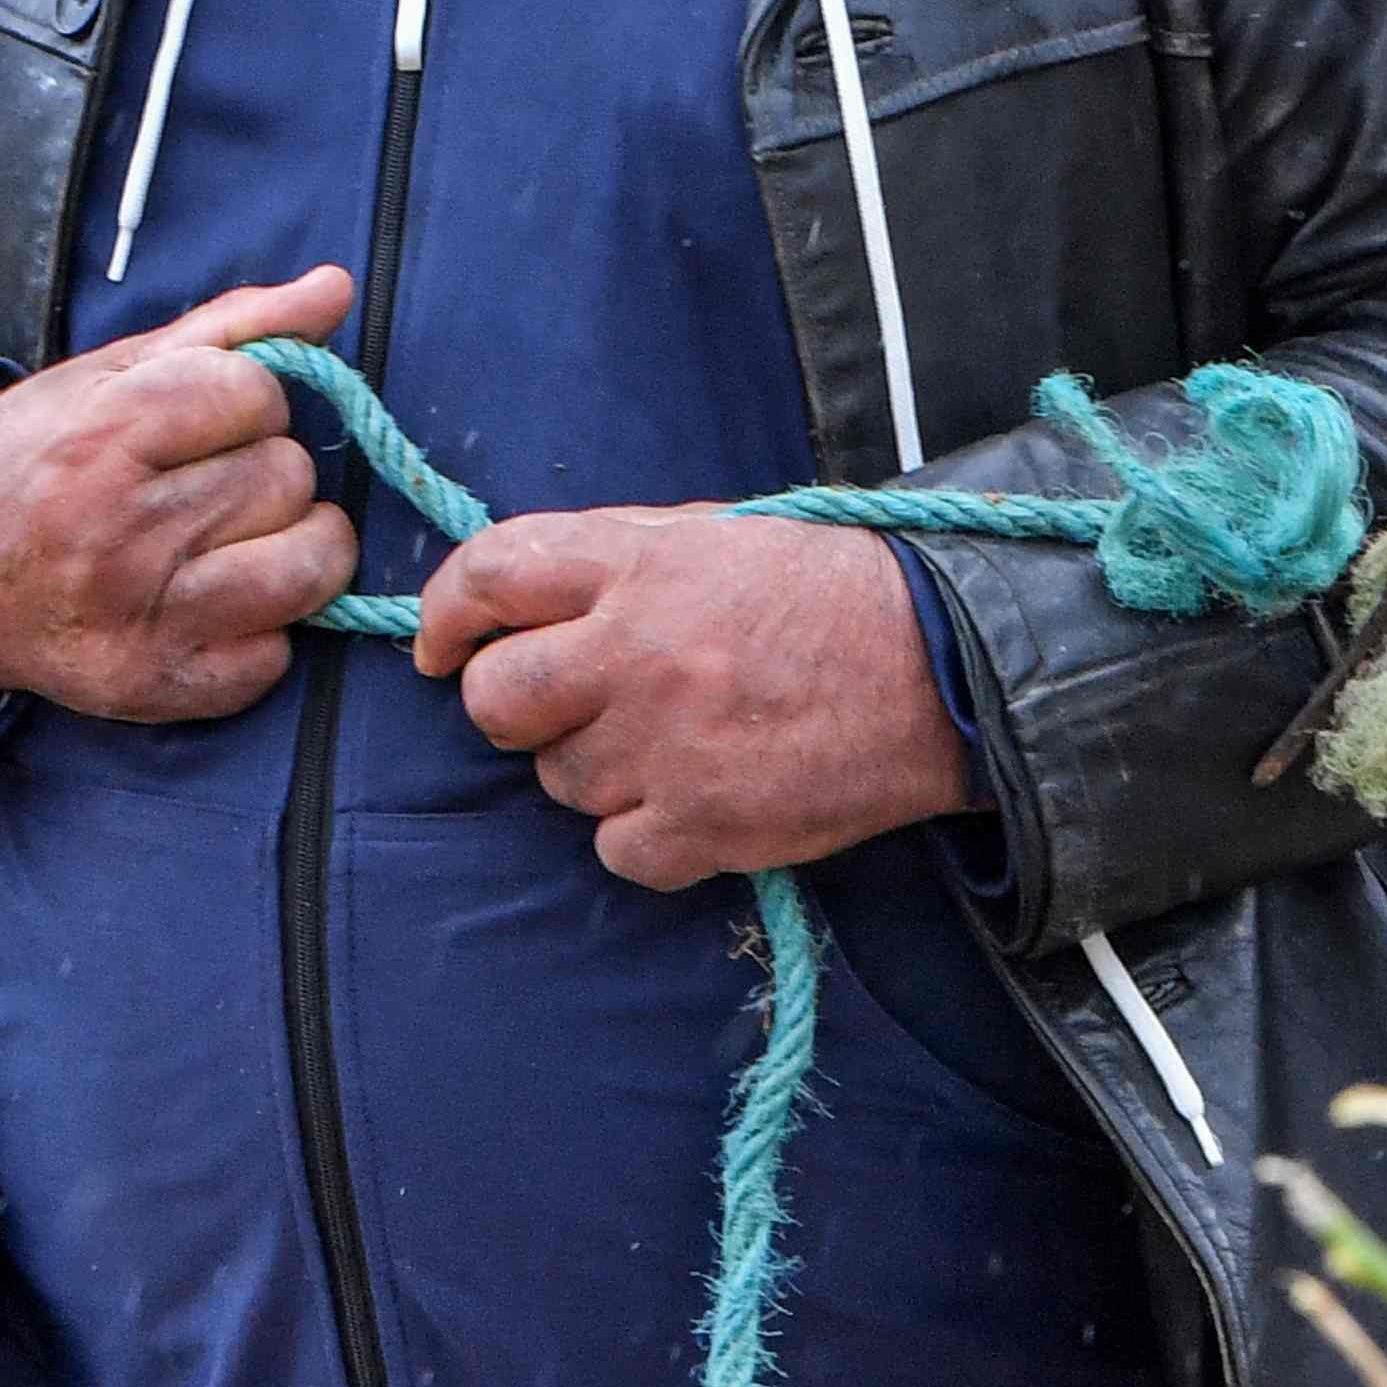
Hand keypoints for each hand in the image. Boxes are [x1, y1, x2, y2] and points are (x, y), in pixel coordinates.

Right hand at [0, 267, 357, 719]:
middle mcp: (118, 532)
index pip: (256, 395)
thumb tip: (336, 286)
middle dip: (260, 468)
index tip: (201, 417)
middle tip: (199, 481)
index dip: (243, 399)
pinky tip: (207, 599)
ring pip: (309, 564)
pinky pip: (278, 653)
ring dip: (290, 542)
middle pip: (287, 477)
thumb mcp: (117, 371)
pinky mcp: (155, 686)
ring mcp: (140, 619)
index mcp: (102, 436)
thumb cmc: (40, 454)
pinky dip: (261, 627)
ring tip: (230, 535)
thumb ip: (235, 326)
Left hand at [410, 510, 969, 888]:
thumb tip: (519, 600)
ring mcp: (665, 746)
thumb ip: (614, 560)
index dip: (445, 614)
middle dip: (510, 705)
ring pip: (556, 781)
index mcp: (638, 565)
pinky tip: (696, 795)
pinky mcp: (701, 826)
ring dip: (594, 768)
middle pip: (494, 699)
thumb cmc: (828, 594)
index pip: (488, 576)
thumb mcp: (715, 537)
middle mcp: (637, 652)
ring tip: (671, 741)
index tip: (442, 645)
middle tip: (558, 706)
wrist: (945, 669)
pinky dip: (644, 834)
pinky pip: (615, 849)